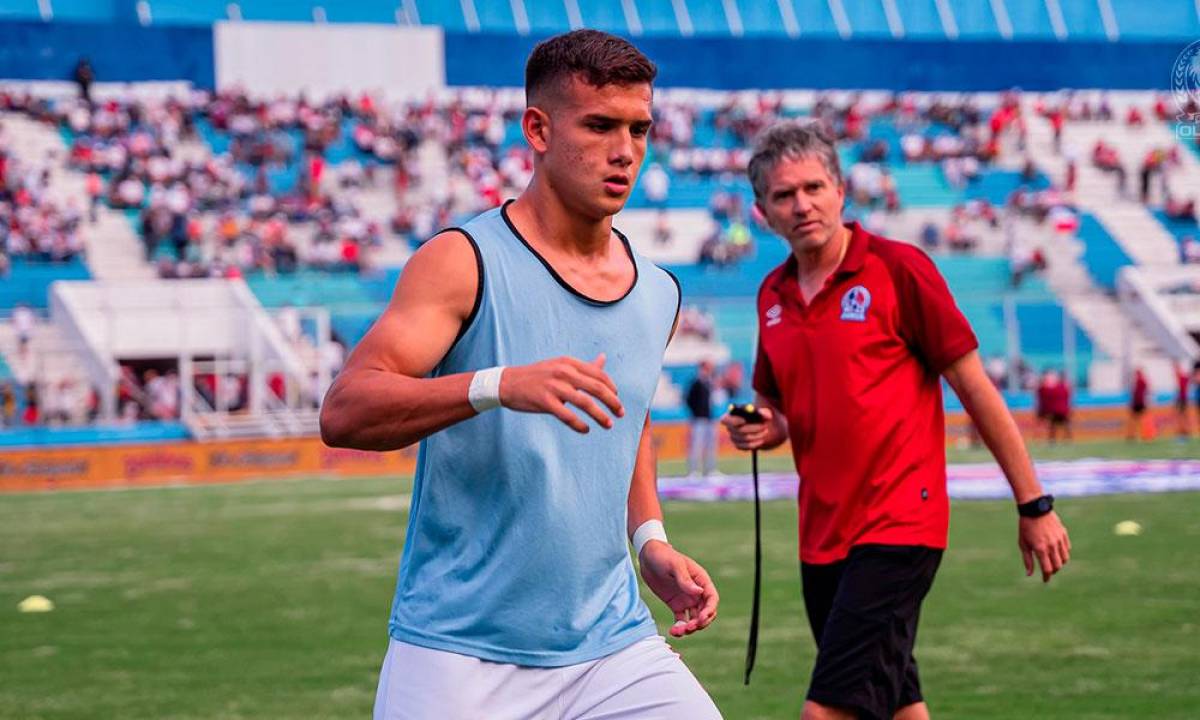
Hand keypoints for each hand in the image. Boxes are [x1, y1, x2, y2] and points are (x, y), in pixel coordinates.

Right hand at [499, 354, 623, 432]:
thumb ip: (584, 366)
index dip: (612, 388)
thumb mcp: (560, 365)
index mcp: (569, 363)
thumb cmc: (537, 376)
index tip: (617, 399)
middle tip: (621, 413)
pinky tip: (586, 430)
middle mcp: (563, 372)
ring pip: (585, 403)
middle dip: (612, 402)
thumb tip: (603, 358)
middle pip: (596, 388)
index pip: (599, 374)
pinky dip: (579, 424)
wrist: (507, 383)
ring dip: (600, 415)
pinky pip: (567, 416)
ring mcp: (554, 387)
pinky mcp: (545, 402)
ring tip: (609, 424)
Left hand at [638, 541, 718, 636]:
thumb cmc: (664, 556)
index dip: (709, 611)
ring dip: (690, 628)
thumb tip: (699, 592)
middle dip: (700, 623)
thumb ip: (685, 579)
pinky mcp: (676, 605)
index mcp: (701, 580)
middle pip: (705, 613)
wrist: (647, 556)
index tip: (700, 619)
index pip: (712, 599)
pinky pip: (681, 620)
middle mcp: (696, 592)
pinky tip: (673, 632)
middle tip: (688, 628)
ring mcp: (687, 599)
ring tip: (678, 631)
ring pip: (694, 619)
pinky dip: (680, 628)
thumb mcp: (675, 565)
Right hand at [720, 406, 775, 449]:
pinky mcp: (738, 446)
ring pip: (745, 438)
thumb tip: (767, 416)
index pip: (725, 420)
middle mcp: (729, 428)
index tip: (743, 420)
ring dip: (758, 435)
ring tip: (765, 431)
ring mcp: (733, 438)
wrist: (758, 426)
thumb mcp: (761, 412)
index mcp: (730, 416)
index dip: (733, 421)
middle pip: (738, 430)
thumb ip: (764, 412)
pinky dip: (756, 443)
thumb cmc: (757, 416)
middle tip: (764, 426)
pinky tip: (761, 439)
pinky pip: (747, 446)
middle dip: (753, 428)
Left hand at [1019, 511, 1070, 582]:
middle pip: (1058, 566)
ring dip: (1059, 563)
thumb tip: (1029, 574)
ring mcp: (1059, 539)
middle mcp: (1052, 546)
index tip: (1045, 580)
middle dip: (1053, 571)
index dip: (1047, 577)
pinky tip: (1057, 552)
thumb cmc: (1026, 527)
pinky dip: (1063, 553)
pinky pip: (1067, 548)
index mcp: (1040, 549)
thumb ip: (1027, 560)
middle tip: (1048, 571)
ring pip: (1064, 558)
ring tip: (1052, 561)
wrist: (1035, 509)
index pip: (1047, 569)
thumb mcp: (1023, 543)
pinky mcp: (1064, 534)